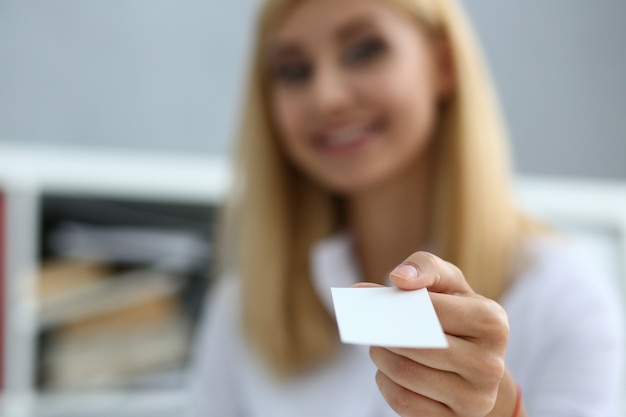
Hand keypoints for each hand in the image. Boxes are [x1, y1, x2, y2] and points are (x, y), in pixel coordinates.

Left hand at [357, 252, 521, 416]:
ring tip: (378, 344)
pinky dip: (386, 382)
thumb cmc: (457, 315)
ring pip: (405, 373)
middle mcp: (490, 364)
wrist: (479, 368)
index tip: (367, 297)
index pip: (431, 310)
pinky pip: (403, 401)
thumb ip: (426, 267)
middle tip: (370, 323)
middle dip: (384, 331)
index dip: (396, 304)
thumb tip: (399, 277)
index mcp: (493, 322)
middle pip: (415, 344)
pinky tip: (388, 370)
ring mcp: (476, 399)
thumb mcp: (449, 284)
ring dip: (380, 355)